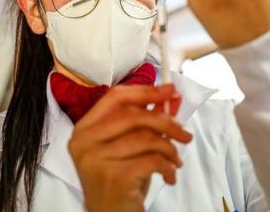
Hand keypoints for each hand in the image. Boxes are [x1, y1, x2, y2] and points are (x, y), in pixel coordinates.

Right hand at [68, 84, 188, 211]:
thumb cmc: (121, 179)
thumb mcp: (132, 146)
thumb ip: (147, 120)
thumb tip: (171, 96)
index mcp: (85, 128)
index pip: (116, 97)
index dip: (145, 90)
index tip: (170, 90)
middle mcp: (85, 142)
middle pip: (133, 115)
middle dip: (166, 122)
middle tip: (184, 133)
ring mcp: (96, 160)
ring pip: (146, 138)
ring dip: (170, 148)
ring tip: (176, 160)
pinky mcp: (114, 177)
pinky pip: (152, 160)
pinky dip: (168, 166)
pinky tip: (169, 175)